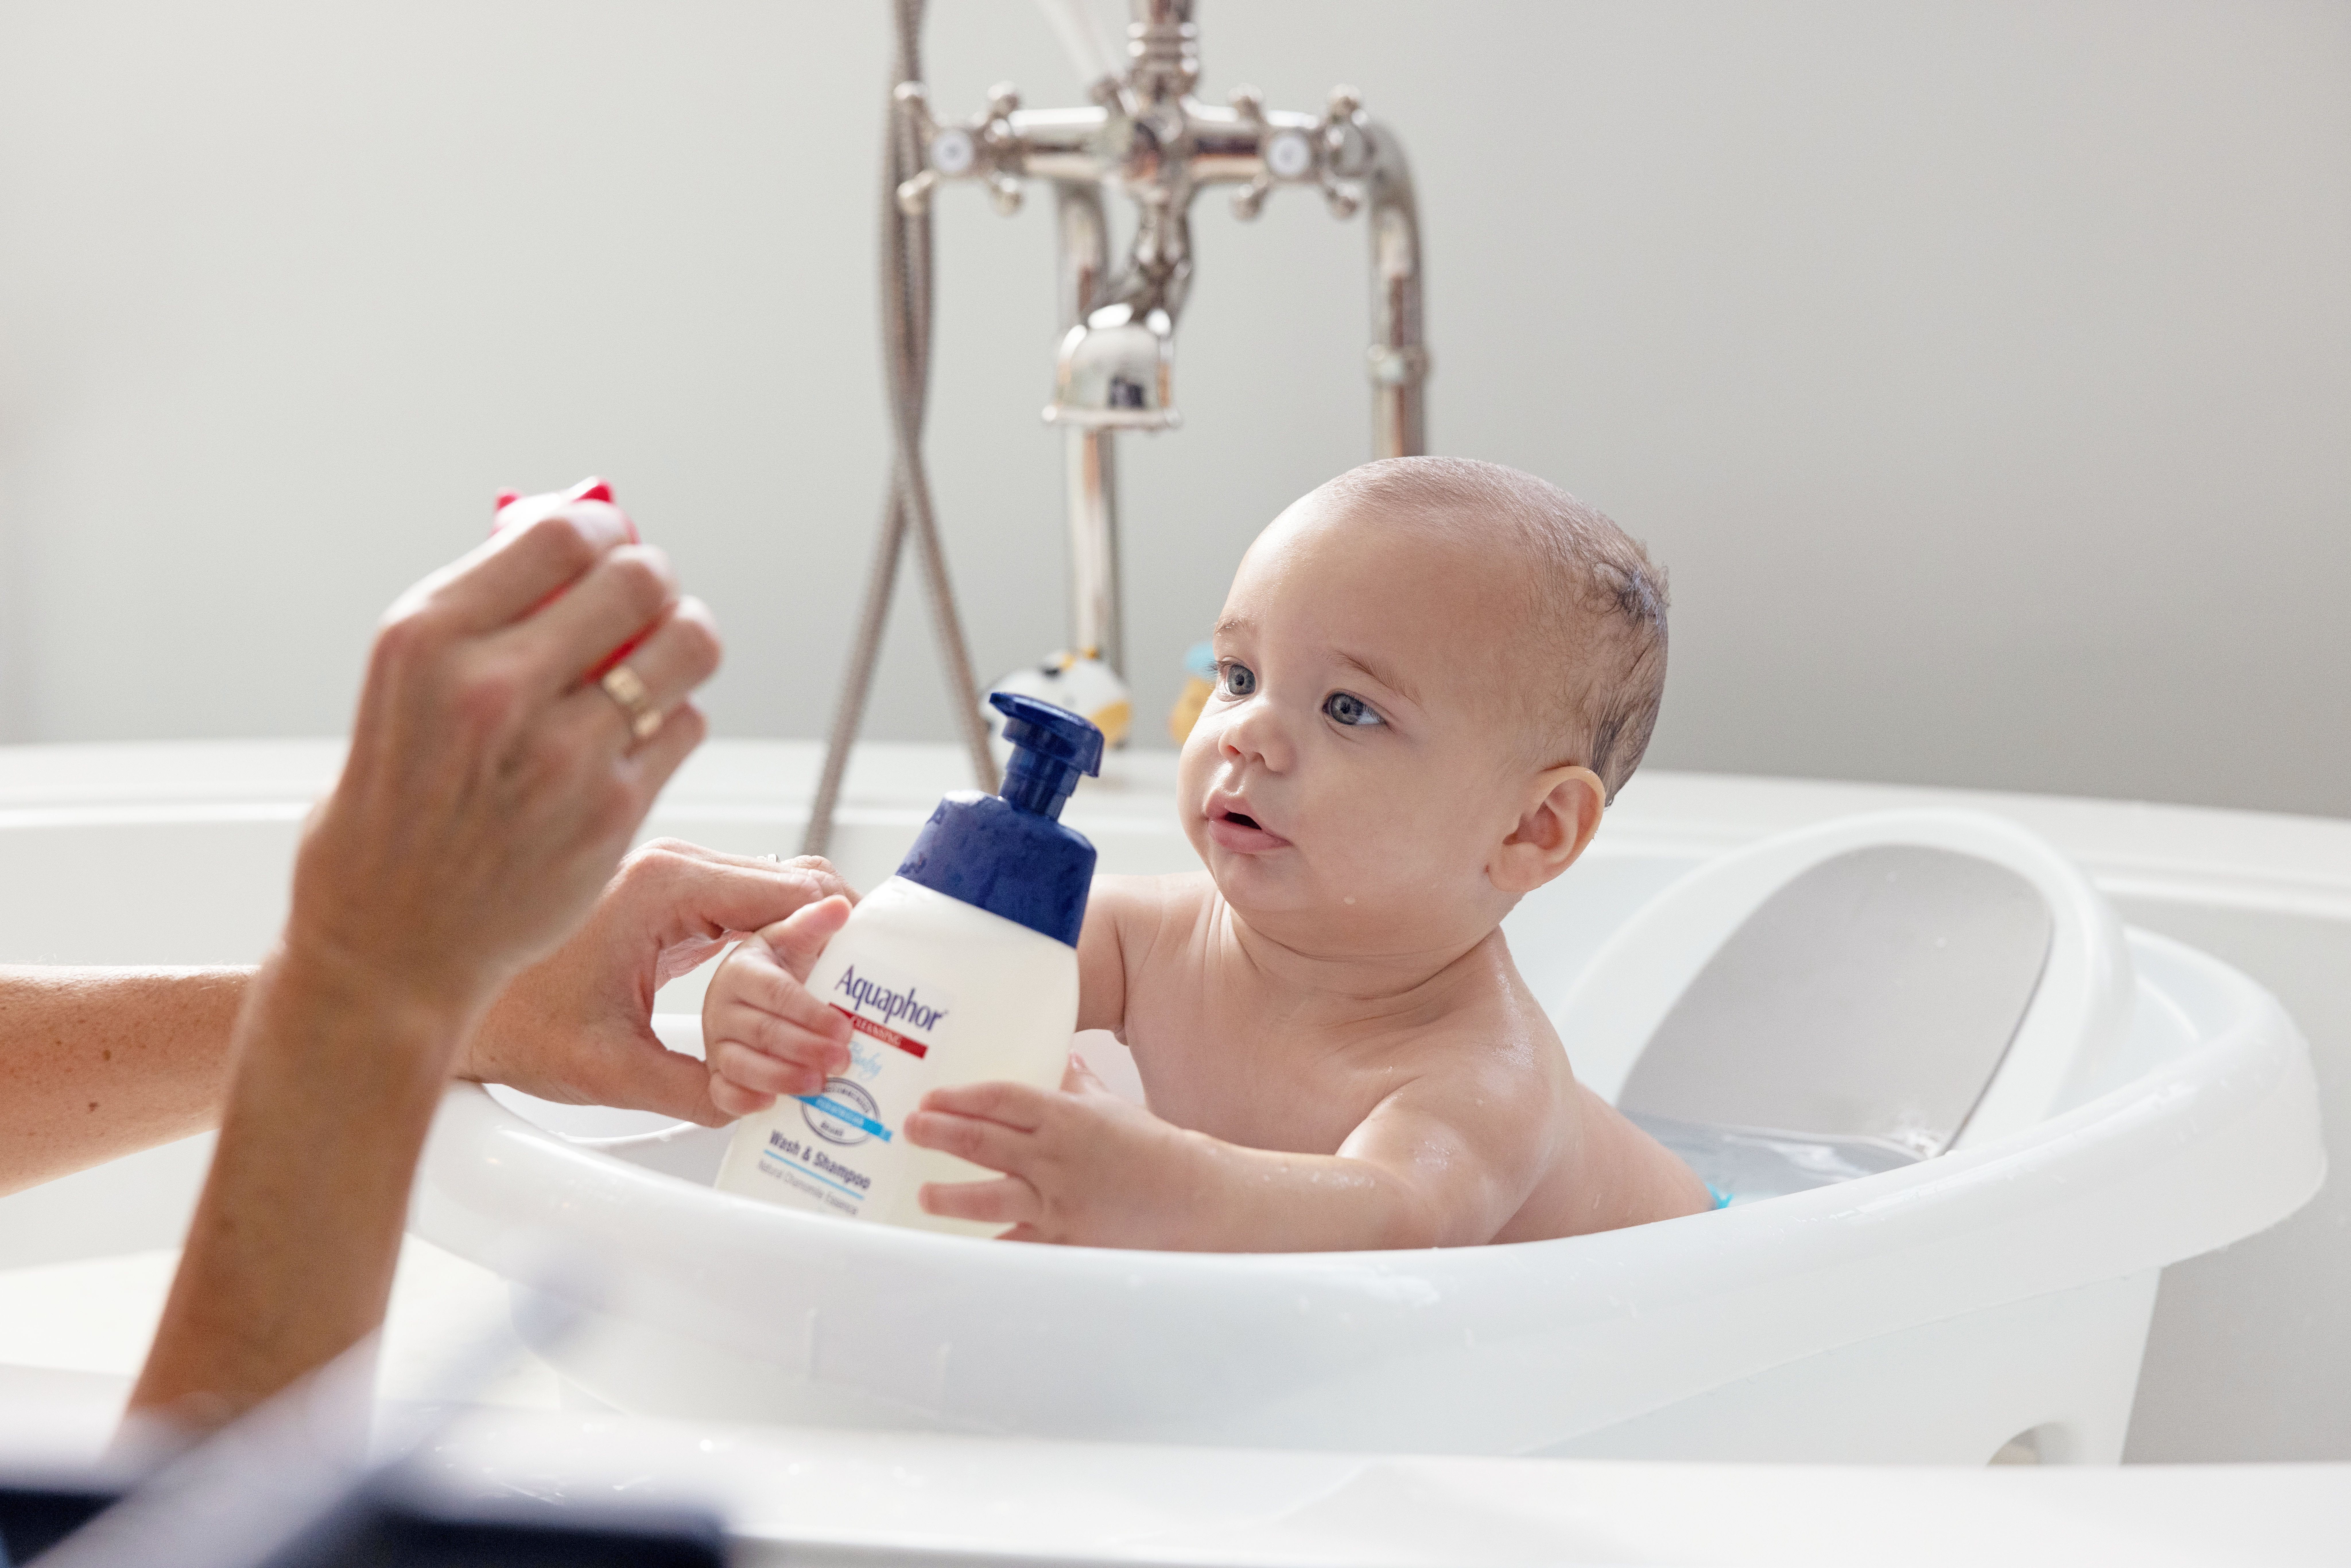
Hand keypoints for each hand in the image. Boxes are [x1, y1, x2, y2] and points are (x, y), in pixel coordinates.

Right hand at [285, 505, 720, 1037]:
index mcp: (428, 639)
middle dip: (649, 581)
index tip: (604, 543)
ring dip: (681, 641)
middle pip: (639, 579)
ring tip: (655, 658)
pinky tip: (629, 739)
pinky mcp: (614, 809)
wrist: (387, 941)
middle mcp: (494, 688)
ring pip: (687, 644)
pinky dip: (669, 720)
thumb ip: (491, 604)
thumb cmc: (398, 800)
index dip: (601, 528)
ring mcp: (561, 753)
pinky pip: (685, 722)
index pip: (562, 533)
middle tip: (639, 602)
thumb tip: (582, 520)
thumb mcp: (409, 682)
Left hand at [464, 841, 853, 1125]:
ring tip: (824, 1002)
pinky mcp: (665, 898)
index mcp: (666, 887)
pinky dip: (775, 940)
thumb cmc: (509, 1020)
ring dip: (807, 943)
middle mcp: (674, 866)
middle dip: (837, 941)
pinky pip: (745, 904)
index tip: (866, 986)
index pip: (798, 890)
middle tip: (856, 1001)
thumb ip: (699, 1089)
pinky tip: (780, 987)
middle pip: (800, 881)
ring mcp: (670, 876)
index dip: (844, 939)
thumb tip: (767, 1101)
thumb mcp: (611, 1070)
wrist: (433, 990)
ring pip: (778, 890)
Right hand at [702, 896, 856, 1118]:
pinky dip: (743, 1102)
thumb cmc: (782, 968)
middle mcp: (722, 1006)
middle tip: (842, 1060)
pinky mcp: (716, 1073)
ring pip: (740, 1064)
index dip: (811, 1013)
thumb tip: (839, 908)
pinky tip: (770, 1104)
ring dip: (781, 1077)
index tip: (844, 1028)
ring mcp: (716, 1042)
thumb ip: (813, 924)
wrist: (763, 996)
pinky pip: (719, 1093)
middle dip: (805, 1049)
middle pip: (762, 1031)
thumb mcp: (795, 940)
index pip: (776, 992)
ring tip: (818, 1084)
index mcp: (742, 970)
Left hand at [905, 1054, 1202, 1246]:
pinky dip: (988, 1251)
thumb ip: (1078, 1083)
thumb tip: (1061, 1057)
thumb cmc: (1150, 1147)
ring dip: (950, 1196)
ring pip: (991, 1198)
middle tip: (909, 1128)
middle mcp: (1055, 1157)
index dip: (961, 1096)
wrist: (1191, 1196)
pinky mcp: (1064, 1241)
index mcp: (1065, 1117)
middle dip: (940, 1134)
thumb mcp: (1111, 1106)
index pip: (1001, 1098)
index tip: (931, 1097)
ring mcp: (1057, 1202)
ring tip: (923, 1194)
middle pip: (984, 1142)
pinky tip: (959, 1253)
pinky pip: (1017, 1248)